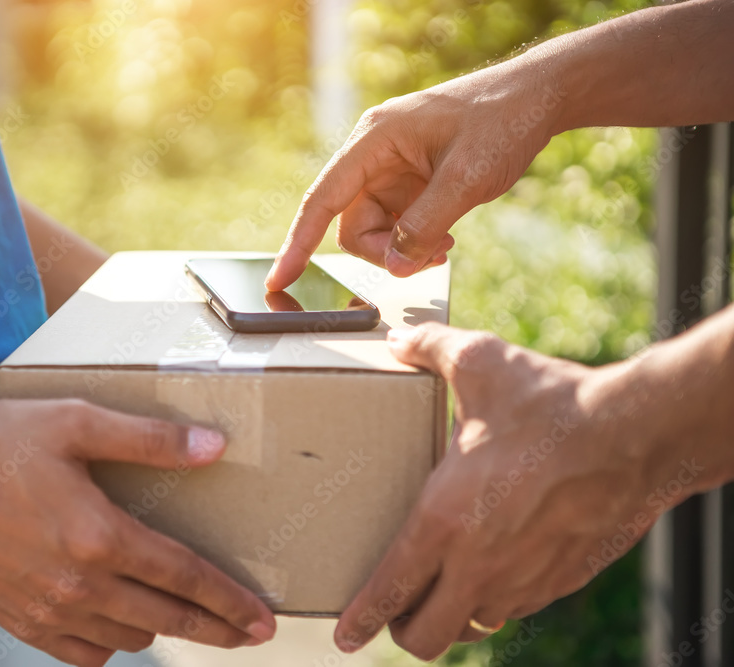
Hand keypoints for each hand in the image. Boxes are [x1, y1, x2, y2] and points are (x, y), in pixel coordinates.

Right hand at [0, 399, 275, 666]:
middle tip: (249, 634)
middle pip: (167, 619)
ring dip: (163, 629)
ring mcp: (46, 611)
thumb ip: (149, 439)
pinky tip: (119, 627)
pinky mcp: (18, 621)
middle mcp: (78, 585)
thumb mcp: (74, 423)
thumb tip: (212, 448)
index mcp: (99, 536)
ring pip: (128, 638)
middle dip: (216, 628)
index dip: (230, 601)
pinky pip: (81, 653)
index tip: (262, 619)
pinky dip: (110, 644)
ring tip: (184, 616)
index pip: (185, 578)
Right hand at [266, 63, 562, 289]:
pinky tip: (445, 238)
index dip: (298, 242)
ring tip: (445, 246)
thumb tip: (394, 264)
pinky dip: (415, 240)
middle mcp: (374, 155)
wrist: (538, 97)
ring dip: (403, 248)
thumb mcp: (465, 178)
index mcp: (374, 140)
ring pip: (373, 229)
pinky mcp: (410, 182)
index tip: (280, 278)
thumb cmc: (501, 121)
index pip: (322, 199)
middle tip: (428, 258)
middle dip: (382, 251)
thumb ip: (424, 226)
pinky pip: (396, 224)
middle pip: (350, 223)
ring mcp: (392, 169)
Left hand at [333, 323, 689, 659]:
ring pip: (472, 627)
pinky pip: (517, 608)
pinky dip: (497, 599)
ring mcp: (523, 580)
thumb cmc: (552, 404)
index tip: (345, 635)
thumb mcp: (480, 362)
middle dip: (401, 632)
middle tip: (393, 613)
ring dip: (452, 616)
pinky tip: (497, 568)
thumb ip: (428, 350)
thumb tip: (399, 339)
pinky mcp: (561, 580)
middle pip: (425, 636)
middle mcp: (478, 564)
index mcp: (443, 520)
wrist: (638, 435)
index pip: (389, 590)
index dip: (361, 619)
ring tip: (443, 591)